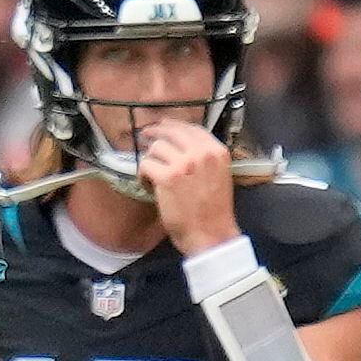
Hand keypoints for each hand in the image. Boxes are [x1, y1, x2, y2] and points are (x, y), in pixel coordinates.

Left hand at [137, 122, 238, 256]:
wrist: (211, 234)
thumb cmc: (212, 211)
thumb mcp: (218, 175)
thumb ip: (203, 158)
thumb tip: (180, 145)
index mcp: (217, 151)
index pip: (192, 128)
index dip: (174, 125)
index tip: (163, 126)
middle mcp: (202, 153)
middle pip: (172, 131)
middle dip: (155, 132)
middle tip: (144, 135)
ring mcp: (184, 163)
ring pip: (156, 148)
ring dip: (150, 161)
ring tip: (152, 176)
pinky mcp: (167, 177)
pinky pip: (145, 164)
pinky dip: (143, 175)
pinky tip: (148, 186)